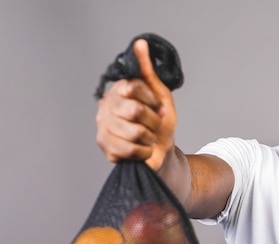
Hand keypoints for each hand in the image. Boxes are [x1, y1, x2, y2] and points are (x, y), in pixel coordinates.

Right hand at [96, 39, 176, 169]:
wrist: (160, 149)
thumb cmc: (160, 121)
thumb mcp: (160, 94)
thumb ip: (148, 70)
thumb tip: (140, 43)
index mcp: (119, 90)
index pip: (135, 87)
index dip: (152, 100)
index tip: (157, 107)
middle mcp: (106, 106)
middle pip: (135, 111)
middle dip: (153, 121)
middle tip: (154, 125)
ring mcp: (103, 126)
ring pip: (136, 132)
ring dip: (150, 137)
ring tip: (148, 137)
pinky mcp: (106, 147)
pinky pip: (132, 150)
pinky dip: (146, 152)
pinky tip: (143, 149)